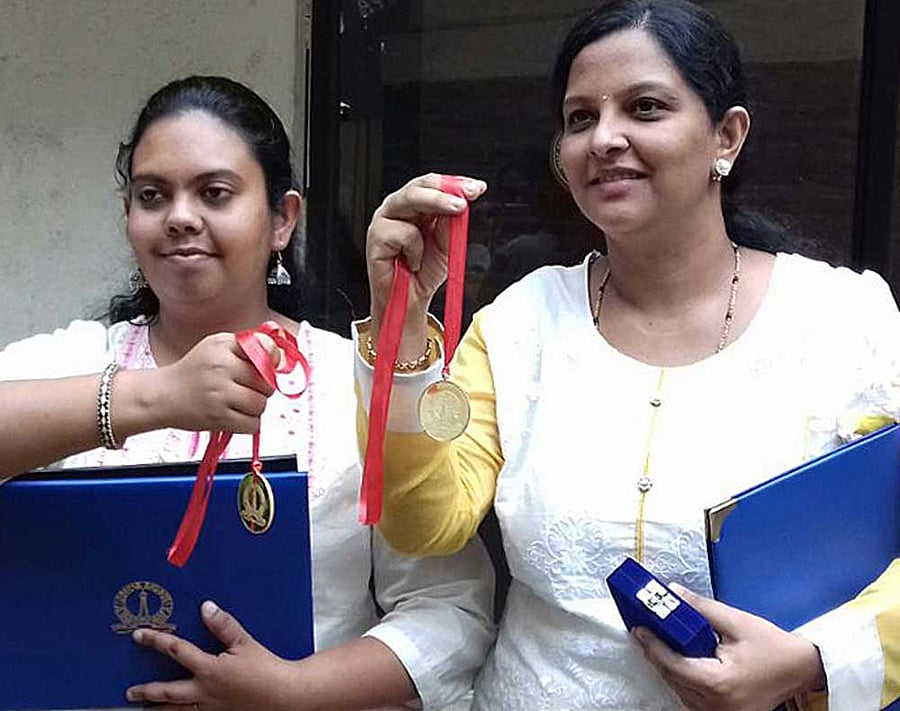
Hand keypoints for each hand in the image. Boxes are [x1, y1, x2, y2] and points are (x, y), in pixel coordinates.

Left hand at [126, 600, 297, 710]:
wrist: (284, 695)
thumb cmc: (267, 669)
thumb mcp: (245, 642)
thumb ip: (224, 625)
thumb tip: (206, 607)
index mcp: (210, 670)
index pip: (177, 651)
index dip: (157, 641)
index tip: (140, 635)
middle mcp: (205, 692)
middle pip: (168, 692)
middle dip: (147, 691)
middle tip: (130, 691)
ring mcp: (210, 708)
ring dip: (158, 708)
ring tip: (144, 708)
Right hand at [152, 332, 280, 433]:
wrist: (163, 396)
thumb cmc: (195, 372)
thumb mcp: (218, 347)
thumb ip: (250, 346)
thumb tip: (283, 357)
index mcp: (223, 345)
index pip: (266, 349)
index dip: (273, 360)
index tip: (268, 365)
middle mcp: (221, 367)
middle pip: (267, 381)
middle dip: (262, 387)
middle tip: (244, 387)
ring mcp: (219, 393)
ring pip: (262, 404)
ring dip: (254, 407)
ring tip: (236, 402)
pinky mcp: (218, 417)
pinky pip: (253, 424)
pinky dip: (247, 423)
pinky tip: (233, 414)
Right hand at [366, 173, 485, 336]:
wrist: (411, 299)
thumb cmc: (425, 271)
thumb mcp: (447, 242)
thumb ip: (451, 220)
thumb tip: (461, 201)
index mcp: (417, 205)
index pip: (435, 184)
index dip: (456, 183)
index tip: (477, 188)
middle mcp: (399, 207)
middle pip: (420, 185)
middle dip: (445, 191)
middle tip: (463, 202)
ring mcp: (385, 219)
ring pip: (409, 199)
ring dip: (431, 214)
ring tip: (440, 239)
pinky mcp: (375, 237)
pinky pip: (401, 232)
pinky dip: (414, 251)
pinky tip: (413, 262)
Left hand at [634, 584, 824, 710]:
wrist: (802, 670)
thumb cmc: (774, 647)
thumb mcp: (736, 622)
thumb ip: (701, 608)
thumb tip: (672, 593)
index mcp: (719, 683)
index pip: (673, 664)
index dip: (652, 645)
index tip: (639, 628)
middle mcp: (717, 705)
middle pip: (673, 678)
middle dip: (656, 654)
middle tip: (644, 631)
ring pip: (680, 690)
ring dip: (668, 667)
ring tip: (658, 642)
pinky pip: (692, 698)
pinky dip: (682, 679)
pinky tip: (678, 661)